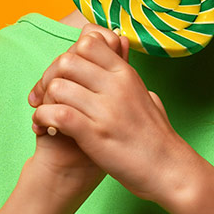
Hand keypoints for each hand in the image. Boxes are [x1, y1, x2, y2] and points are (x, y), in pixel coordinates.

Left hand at [29, 23, 185, 202]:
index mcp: (126, 74)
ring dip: (45, 100)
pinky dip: (44, 119)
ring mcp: (105, 110)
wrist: (170, 170)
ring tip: (45, 114)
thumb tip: (124, 53)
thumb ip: (131, 76)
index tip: (64, 76)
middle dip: (50, 77)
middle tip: (46, 95)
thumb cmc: (158, 138)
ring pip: (58, 86)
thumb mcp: (148, 97)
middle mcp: (116, 86)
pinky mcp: (95, 134)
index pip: (88, 42)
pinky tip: (44, 128)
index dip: (69, 56)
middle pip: (66, 60)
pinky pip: (57, 114)